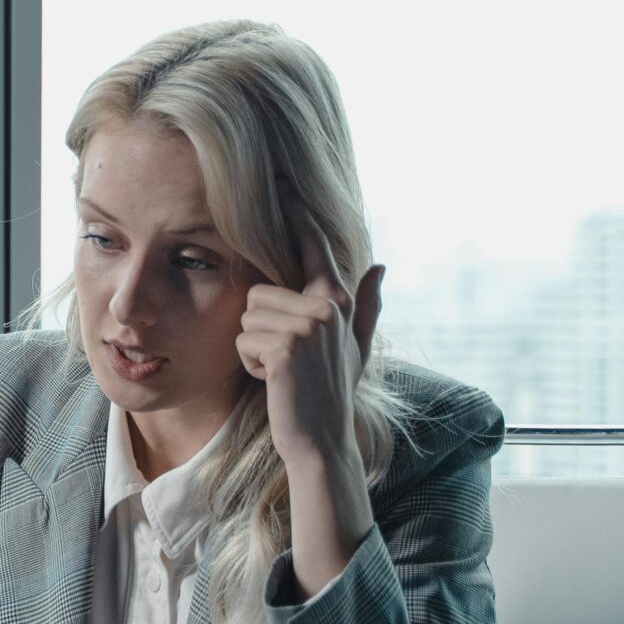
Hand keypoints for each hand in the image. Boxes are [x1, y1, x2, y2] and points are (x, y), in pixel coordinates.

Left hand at [236, 232, 383, 473]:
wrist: (322, 440)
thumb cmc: (332, 393)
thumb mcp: (356, 346)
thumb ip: (367, 304)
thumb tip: (380, 265)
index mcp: (338, 301)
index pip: (313, 248)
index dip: (297, 215)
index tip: (282, 183)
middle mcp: (326, 308)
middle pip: (258, 292)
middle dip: (260, 328)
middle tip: (286, 360)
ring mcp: (307, 327)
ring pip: (247, 316)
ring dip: (254, 347)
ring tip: (282, 370)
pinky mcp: (284, 348)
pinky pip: (243, 340)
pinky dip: (250, 364)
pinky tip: (274, 382)